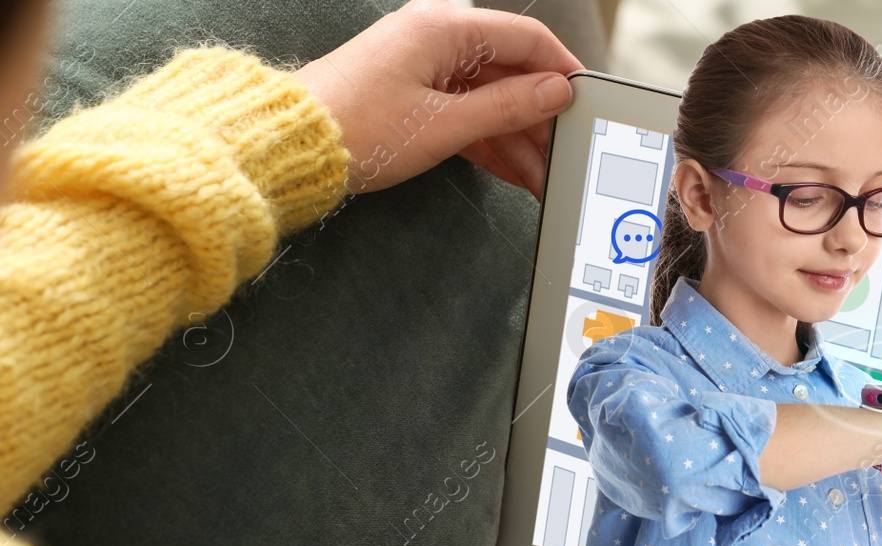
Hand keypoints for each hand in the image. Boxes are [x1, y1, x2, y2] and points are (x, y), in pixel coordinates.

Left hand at [290, 0, 582, 196]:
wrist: (293, 148)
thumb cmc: (355, 128)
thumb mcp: (445, 125)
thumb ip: (507, 108)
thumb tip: (554, 92)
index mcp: (445, 29)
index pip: (527, 38)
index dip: (562, 71)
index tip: (587, 102)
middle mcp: (436, 40)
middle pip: (511, 74)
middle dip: (540, 119)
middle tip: (564, 155)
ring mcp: (424, 69)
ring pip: (491, 100)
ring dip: (518, 140)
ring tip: (541, 179)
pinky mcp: (414, 97)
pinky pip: (467, 115)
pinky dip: (490, 144)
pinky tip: (514, 173)